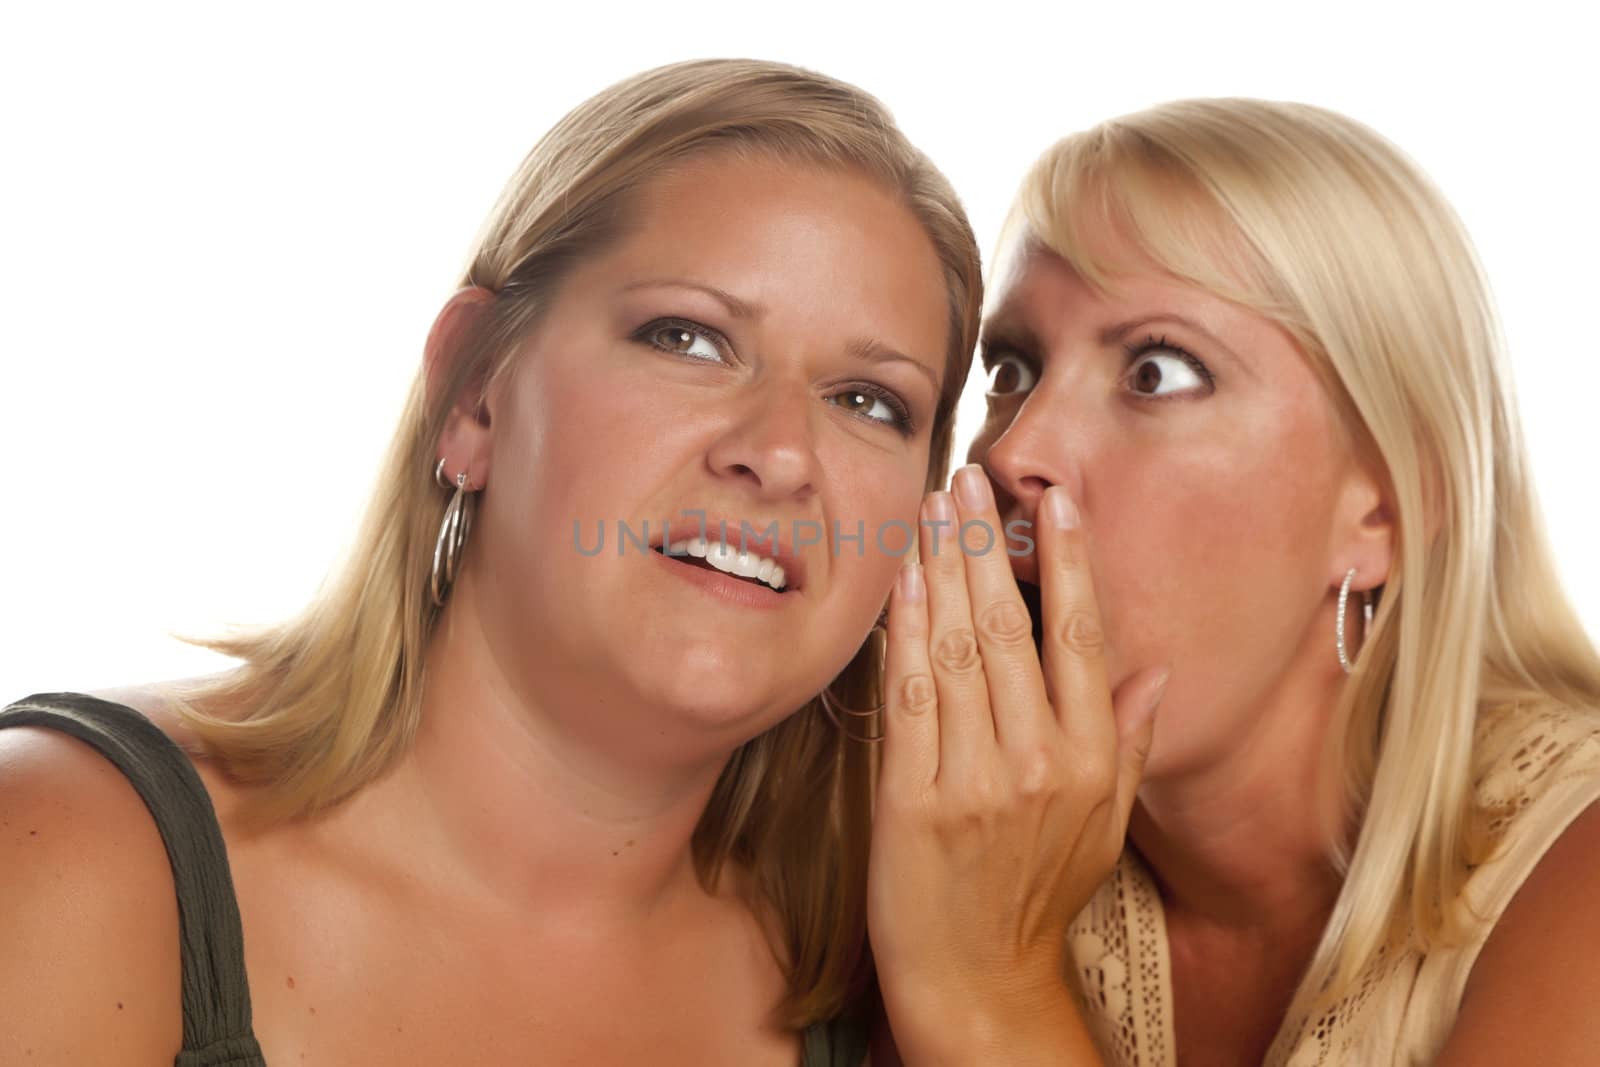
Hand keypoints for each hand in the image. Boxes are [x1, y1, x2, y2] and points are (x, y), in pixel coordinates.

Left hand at [867, 468, 1169, 1063]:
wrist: (977, 980)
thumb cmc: (1038, 897)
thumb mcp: (1106, 828)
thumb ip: (1128, 745)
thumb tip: (1154, 673)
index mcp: (1092, 761)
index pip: (1082, 639)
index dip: (1068, 562)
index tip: (1052, 500)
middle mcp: (1039, 763)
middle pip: (1010, 627)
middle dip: (985, 542)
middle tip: (967, 478)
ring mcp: (974, 781)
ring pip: (957, 649)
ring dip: (941, 569)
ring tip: (932, 508)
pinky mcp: (912, 799)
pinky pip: (908, 697)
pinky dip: (904, 633)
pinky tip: (902, 581)